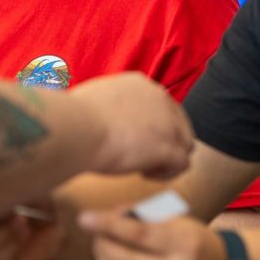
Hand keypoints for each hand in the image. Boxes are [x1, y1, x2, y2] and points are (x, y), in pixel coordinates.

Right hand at [71, 73, 193, 179]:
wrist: (77, 129)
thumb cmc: (74, 118)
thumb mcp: (94, 100)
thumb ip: (108, 106)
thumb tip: (97, 116)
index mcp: (141, 85)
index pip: (161, 106)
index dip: (152, 126)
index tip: (135, 139)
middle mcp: (160, 99)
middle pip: (178, 124)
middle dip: (164, 142)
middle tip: (141, 157)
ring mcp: (169, 123)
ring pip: (185, 144)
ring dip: (167, 158)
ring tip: (142, 168)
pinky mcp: (170, 147)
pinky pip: (182, 164)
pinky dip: (167, 173)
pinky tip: (144, 174)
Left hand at [79, 210, 227, 259]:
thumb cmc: (193, 240)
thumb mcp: (176, 219)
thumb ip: (141, 215)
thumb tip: (104, 216)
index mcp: (186, 244)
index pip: (139, 234)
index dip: (108, 226)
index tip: (84, 218)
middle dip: (103, 247)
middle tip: (95, 236)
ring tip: (102, 248)